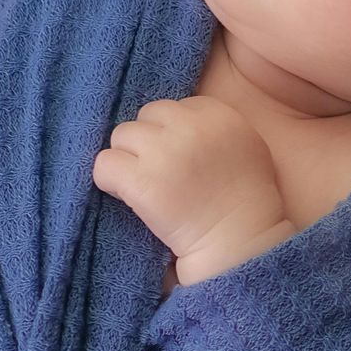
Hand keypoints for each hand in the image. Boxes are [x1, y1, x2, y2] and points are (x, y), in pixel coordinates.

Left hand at [92, 95, 292, 278]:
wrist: (239, 243)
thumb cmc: (246, 202)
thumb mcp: (244, 145)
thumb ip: (212, 127)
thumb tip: (171, 122)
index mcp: (217, 113)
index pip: (175, 107)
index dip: (171, 134)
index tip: (179, 161)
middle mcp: (190, 126)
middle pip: (146, 116)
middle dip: (148, 142)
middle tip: (159, 173)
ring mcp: (164, 152)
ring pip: (121, 136)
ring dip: (128, 159)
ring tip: (144, 186)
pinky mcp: (141, 180)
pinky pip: (104, 163)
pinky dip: (109, 179)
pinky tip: (126, 196)